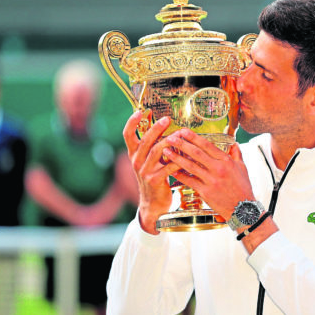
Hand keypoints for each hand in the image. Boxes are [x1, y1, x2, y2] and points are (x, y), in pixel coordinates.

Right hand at [123, 111, 181, 233]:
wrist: (153, 203)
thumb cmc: (155, 177)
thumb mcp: (150, 160)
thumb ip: (154, 145)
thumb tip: (164, 125)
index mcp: (134, 153)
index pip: (127, 135)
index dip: (132, 122)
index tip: (140, 111)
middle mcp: (136, 161)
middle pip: (145, 140)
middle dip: (156, 128)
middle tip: (167, 119)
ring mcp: (144, 171)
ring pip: (156, 151)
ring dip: (169, 141)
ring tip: (179, 134)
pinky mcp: (154, 180)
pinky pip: (167, 166)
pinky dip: (178, 160)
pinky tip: (187, 155)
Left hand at [163, 128, 253, 220]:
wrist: (243, 208)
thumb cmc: (243, 188)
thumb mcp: (242, 168)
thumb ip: (237, 154)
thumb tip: (234, 143)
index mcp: (226, 161)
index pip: (208, 145)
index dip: (194, 137)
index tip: (184, 131)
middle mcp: (218, 169)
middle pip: (196, 153)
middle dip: (182, 144)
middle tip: (171, 137)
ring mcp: (211, 181)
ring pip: (190, 166)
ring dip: (176, 157)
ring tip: (166, 151)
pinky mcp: (205, 192)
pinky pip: (189, 181)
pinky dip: (179, 175)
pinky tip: (171, 170)